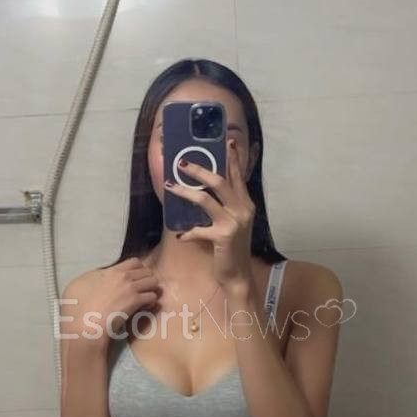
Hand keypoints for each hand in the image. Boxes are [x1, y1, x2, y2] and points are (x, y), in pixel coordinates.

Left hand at [164, 140, 254, 290]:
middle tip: (182, 163)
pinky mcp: (223, 237)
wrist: (238, 275)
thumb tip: (204, 192)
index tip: (226, 141)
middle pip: (219, 181)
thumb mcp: (232, 224)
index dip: (232, 158)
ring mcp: (233, 223)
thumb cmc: (232, 249)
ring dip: (185, 192)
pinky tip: (181, 236)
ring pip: (205, 199)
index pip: (237, 176)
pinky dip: (188, 232)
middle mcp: (242, 210)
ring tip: (170, 186)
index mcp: (246, 204)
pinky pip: (199, 229)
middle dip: (199, 170)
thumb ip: (224, 208)